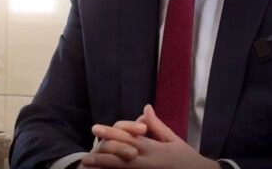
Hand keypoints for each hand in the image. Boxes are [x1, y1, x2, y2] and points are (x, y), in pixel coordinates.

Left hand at [82, 105, 219, 168]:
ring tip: (89, 166)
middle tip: (85, 156)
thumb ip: (156, 126)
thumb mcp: (173, 139)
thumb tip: (145, 108)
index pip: (129, 139)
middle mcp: (148, 163)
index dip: (111, 134)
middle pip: (121, 157)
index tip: (96, 129)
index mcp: (155, 149)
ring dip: (105, 168)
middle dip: (103, 154)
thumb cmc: (186, 158)